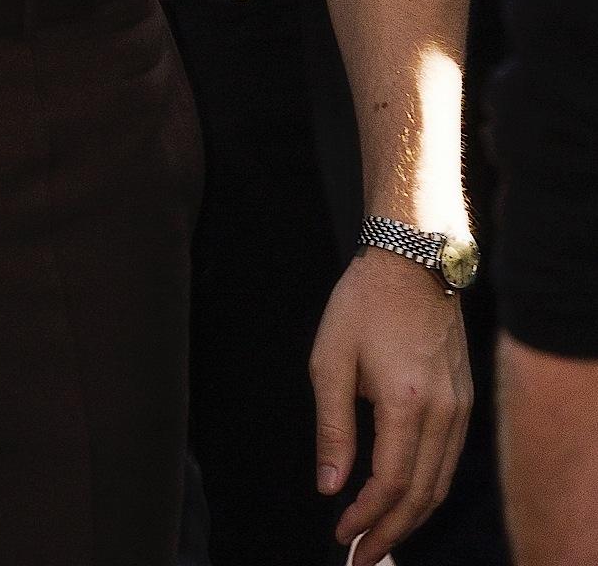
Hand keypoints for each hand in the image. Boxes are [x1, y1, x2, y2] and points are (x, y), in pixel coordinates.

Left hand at [310, 249, 471, 564]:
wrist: (413, 258)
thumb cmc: (364, 302)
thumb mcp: (330, 359)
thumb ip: (332, 427)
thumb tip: (329, 486)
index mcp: (406, 401)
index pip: (391, 482)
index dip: (366, 517)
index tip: (340, 534)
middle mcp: (442, 411)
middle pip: (421, 495)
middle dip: (389, 533)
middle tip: (360, 557)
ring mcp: (459, 406)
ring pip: (441, 483)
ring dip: (411, 518)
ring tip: (380, 539)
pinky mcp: (464, 399)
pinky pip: (450, 460)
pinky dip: (428, 489)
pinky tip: (406, 499)